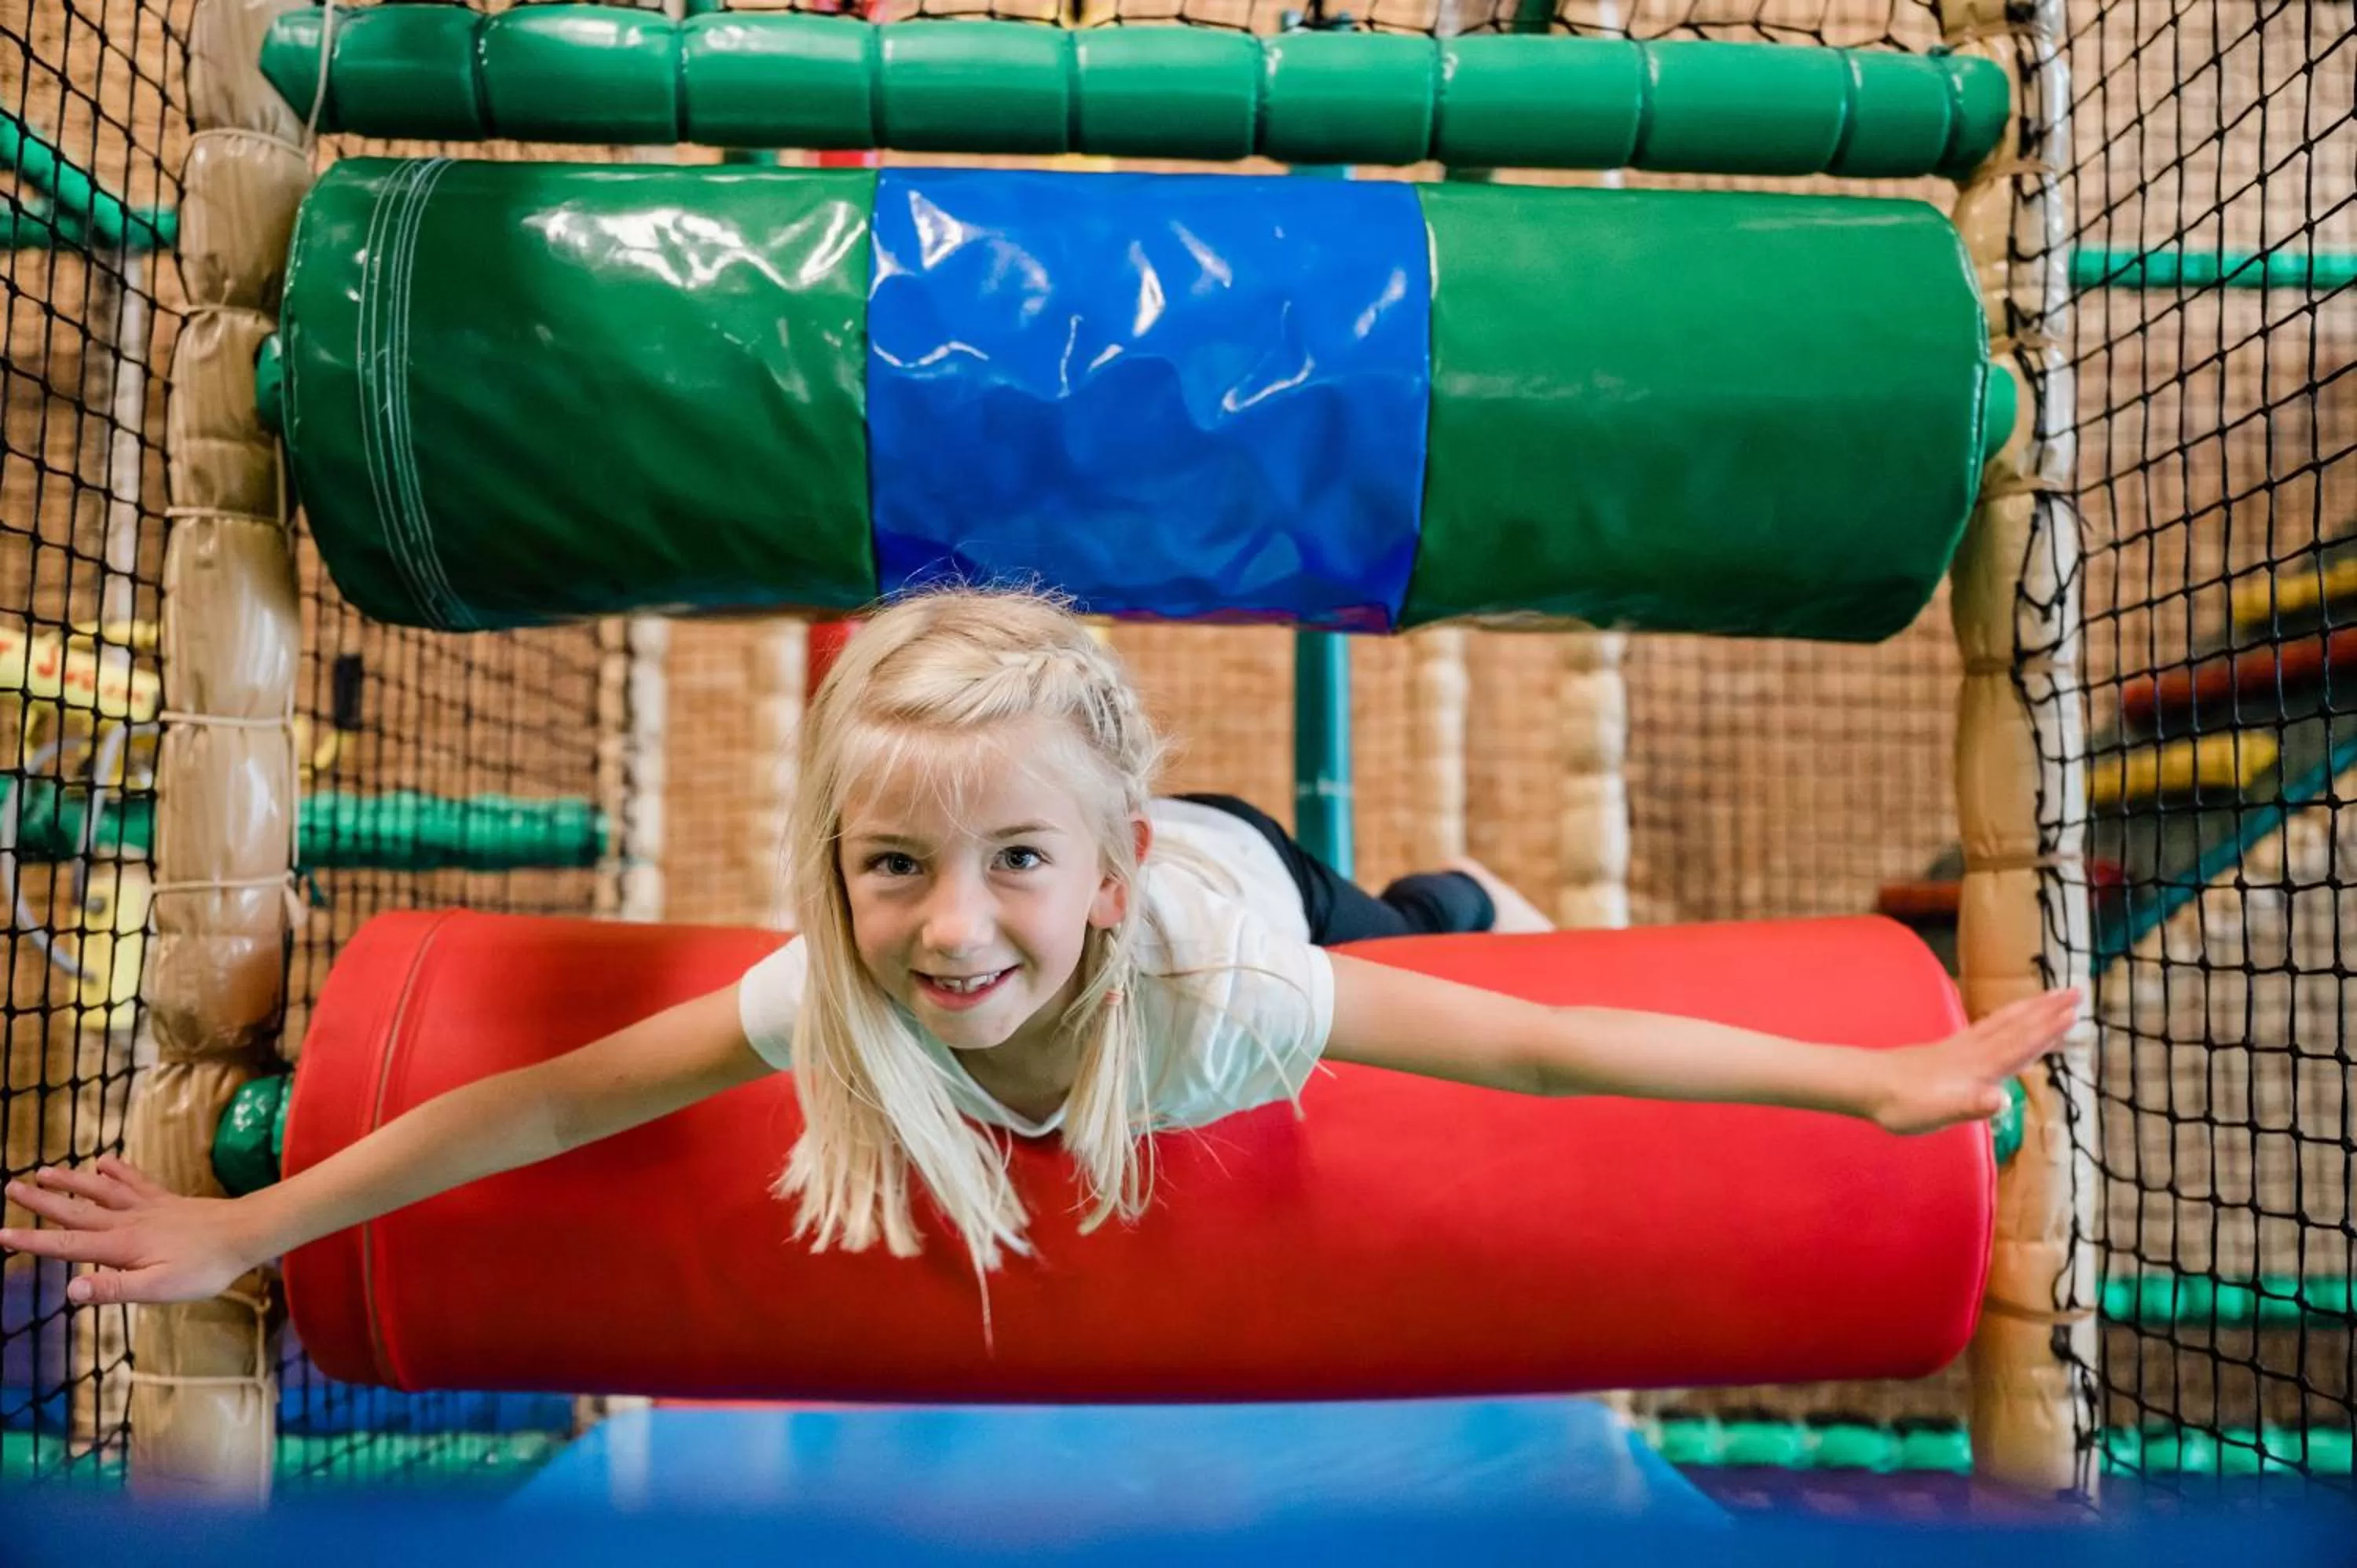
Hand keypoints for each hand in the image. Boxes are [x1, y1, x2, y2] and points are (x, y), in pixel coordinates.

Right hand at [0, 1157, 266, 1305]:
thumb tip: (71, 1288)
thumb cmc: (205, 1267)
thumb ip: (114, 1288)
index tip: (2, 1234)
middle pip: (76, 1210)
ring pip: (101, 1191)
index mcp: (121, 1246)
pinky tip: (104, 1162)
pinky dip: (117, 1171)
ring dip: (71, 1181)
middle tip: (11, 1186)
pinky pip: (135, 1182)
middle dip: (42, 1200)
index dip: (33, 1241)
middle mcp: (128, 1221)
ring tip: (45, 1169)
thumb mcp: (159, 1288)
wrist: (246, 1233)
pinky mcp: (166, 1200)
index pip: (67, 1244)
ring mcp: (148, 1207)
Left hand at [1870, 989, 2080, 1136]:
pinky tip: (2013, 1019)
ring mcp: (1962, 1047)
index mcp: (1978, 1068)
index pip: (2020, 1045)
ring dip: (2032, 1009)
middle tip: (2077, 991)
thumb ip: (1971, 1106)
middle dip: (2048, 1010)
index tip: (2073, 1012)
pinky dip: (2009, 1020)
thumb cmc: (1903, 1105)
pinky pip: (1990, 1028)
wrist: (1867, 1085)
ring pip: (2005, 1022)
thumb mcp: (1938, 1113)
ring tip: (2054, 996)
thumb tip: (2003, 1100)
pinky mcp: (1952, 1049)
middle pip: (2018, 1026)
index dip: (2047, 1031)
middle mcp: (1974, 1052)